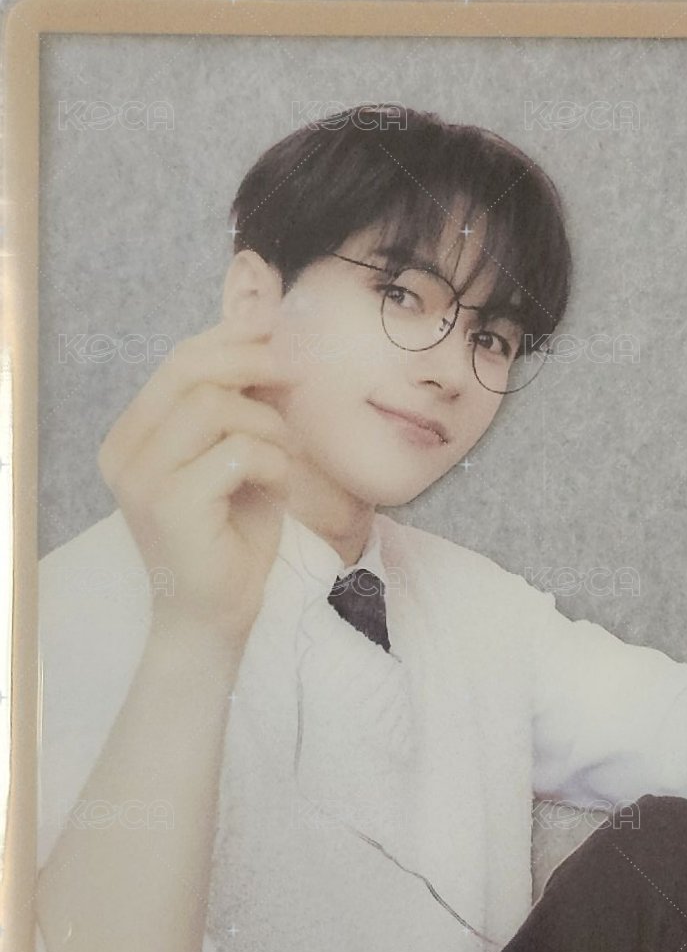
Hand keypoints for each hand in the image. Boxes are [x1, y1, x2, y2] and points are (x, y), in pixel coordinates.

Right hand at [97, 310, 298, 646]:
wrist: (213, 617)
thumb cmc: (227, 541)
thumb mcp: (234, 461)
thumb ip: (238, 410)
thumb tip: (272, 348)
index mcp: (133, 437)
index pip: (178, 362)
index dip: (230, 338)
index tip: (275, 335)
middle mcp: (126, 452)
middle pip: (188, 370)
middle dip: (251, 362)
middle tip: (295, 375)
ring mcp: (143, 479)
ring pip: (214, 407)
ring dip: (267, 424)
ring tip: (285, 455)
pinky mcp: (171, 505)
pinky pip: (235, 453)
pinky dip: (271, 462)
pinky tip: (279, 486)